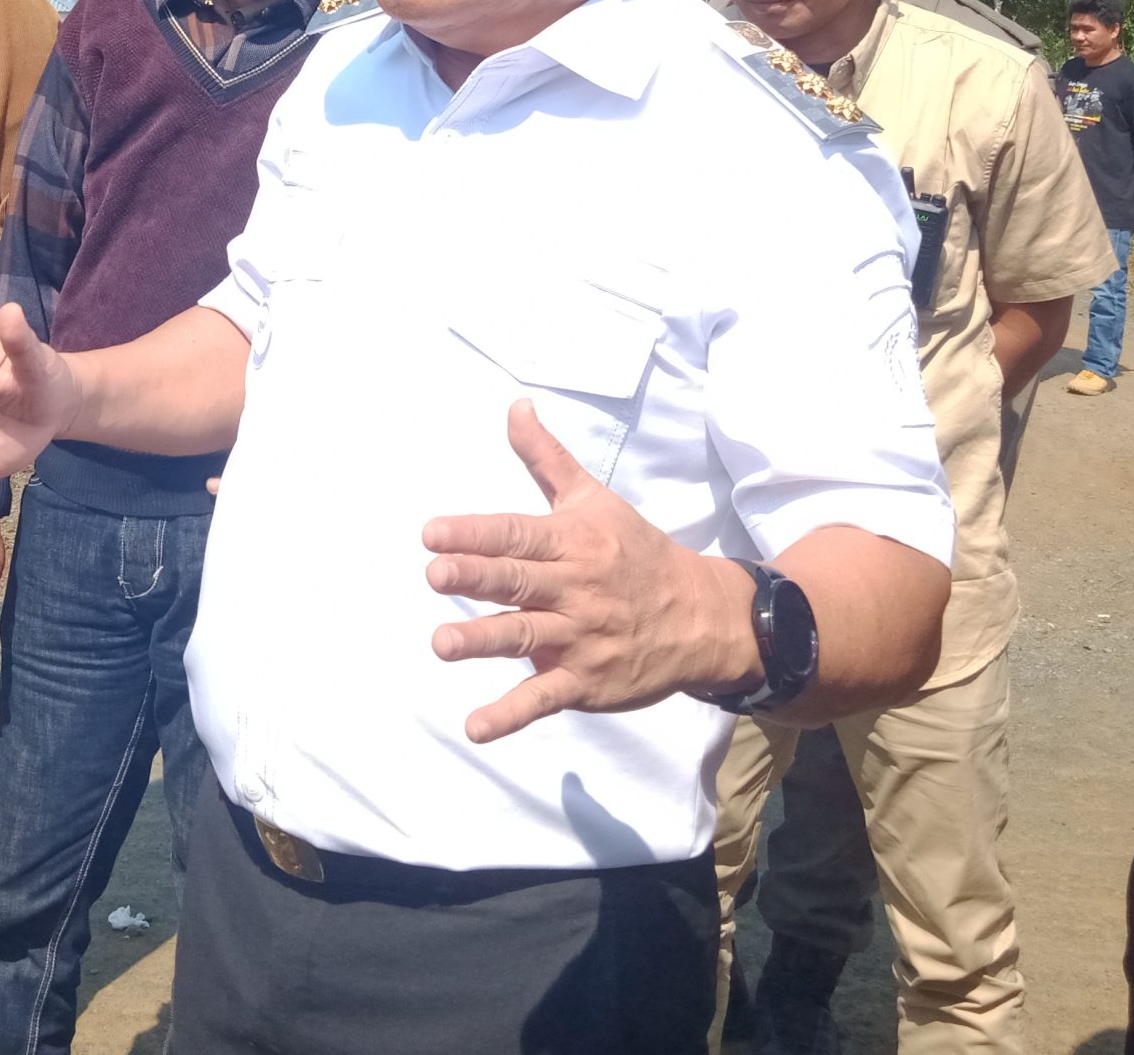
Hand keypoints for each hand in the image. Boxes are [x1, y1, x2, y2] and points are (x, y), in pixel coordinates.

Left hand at [423, 401, 759, 742]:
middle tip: (434, 574)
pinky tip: (475, 727)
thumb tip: (514, 407)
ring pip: (526, 637)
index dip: (475, 533)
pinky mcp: (586, 682)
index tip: (432, 532)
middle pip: (519, 581)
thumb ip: (547, 458)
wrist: (702, 617)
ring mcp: (581, 638)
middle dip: (476, 577)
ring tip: (441, 644)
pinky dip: (510, 715)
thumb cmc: (636, 552)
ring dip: (483, 641)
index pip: (518, 534)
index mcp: (574, 542)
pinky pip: (545, 698)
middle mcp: (576, 588)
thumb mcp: (594, 500)